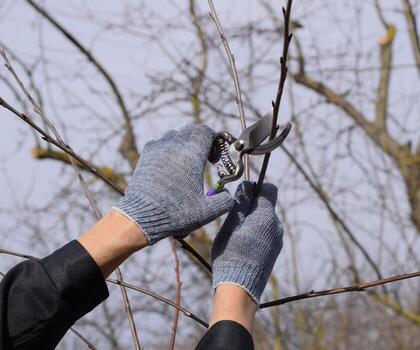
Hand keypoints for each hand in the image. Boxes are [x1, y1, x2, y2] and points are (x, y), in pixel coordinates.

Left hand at [114, 124, 233, 244]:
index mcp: (192, 153)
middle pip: (190, 131)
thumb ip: (224, 201)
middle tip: (203, 158)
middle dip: (199, 141)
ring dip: (183, 144)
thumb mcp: (207, 211)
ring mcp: (158, 148)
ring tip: (186, 163)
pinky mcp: (146, 155)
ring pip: (175, 135)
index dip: (213, 140)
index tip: (214, 155)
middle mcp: (174, 145)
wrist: (141, 217)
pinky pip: (160, 143)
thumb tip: (227, 195)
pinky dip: (168, 149)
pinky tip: (170, 167)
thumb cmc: (175, 213)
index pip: (205, 131)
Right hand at [211, 181, 282, 303]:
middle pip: (266, 205)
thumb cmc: (231, 254)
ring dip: (252, 220)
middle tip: (233, 218)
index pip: (269, 189)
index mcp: (266, 216)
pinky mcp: (274, 251)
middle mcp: (276, 226)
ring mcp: (277, 240)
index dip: (256, 187)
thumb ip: (241, 202)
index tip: (242, 195)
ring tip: (236, 235)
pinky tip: (243, 245)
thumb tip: (247, 184)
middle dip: (251, 206)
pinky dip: (255, 233)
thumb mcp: (231, 224)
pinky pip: (266, 233)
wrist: (240, 289)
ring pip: (264, 220)